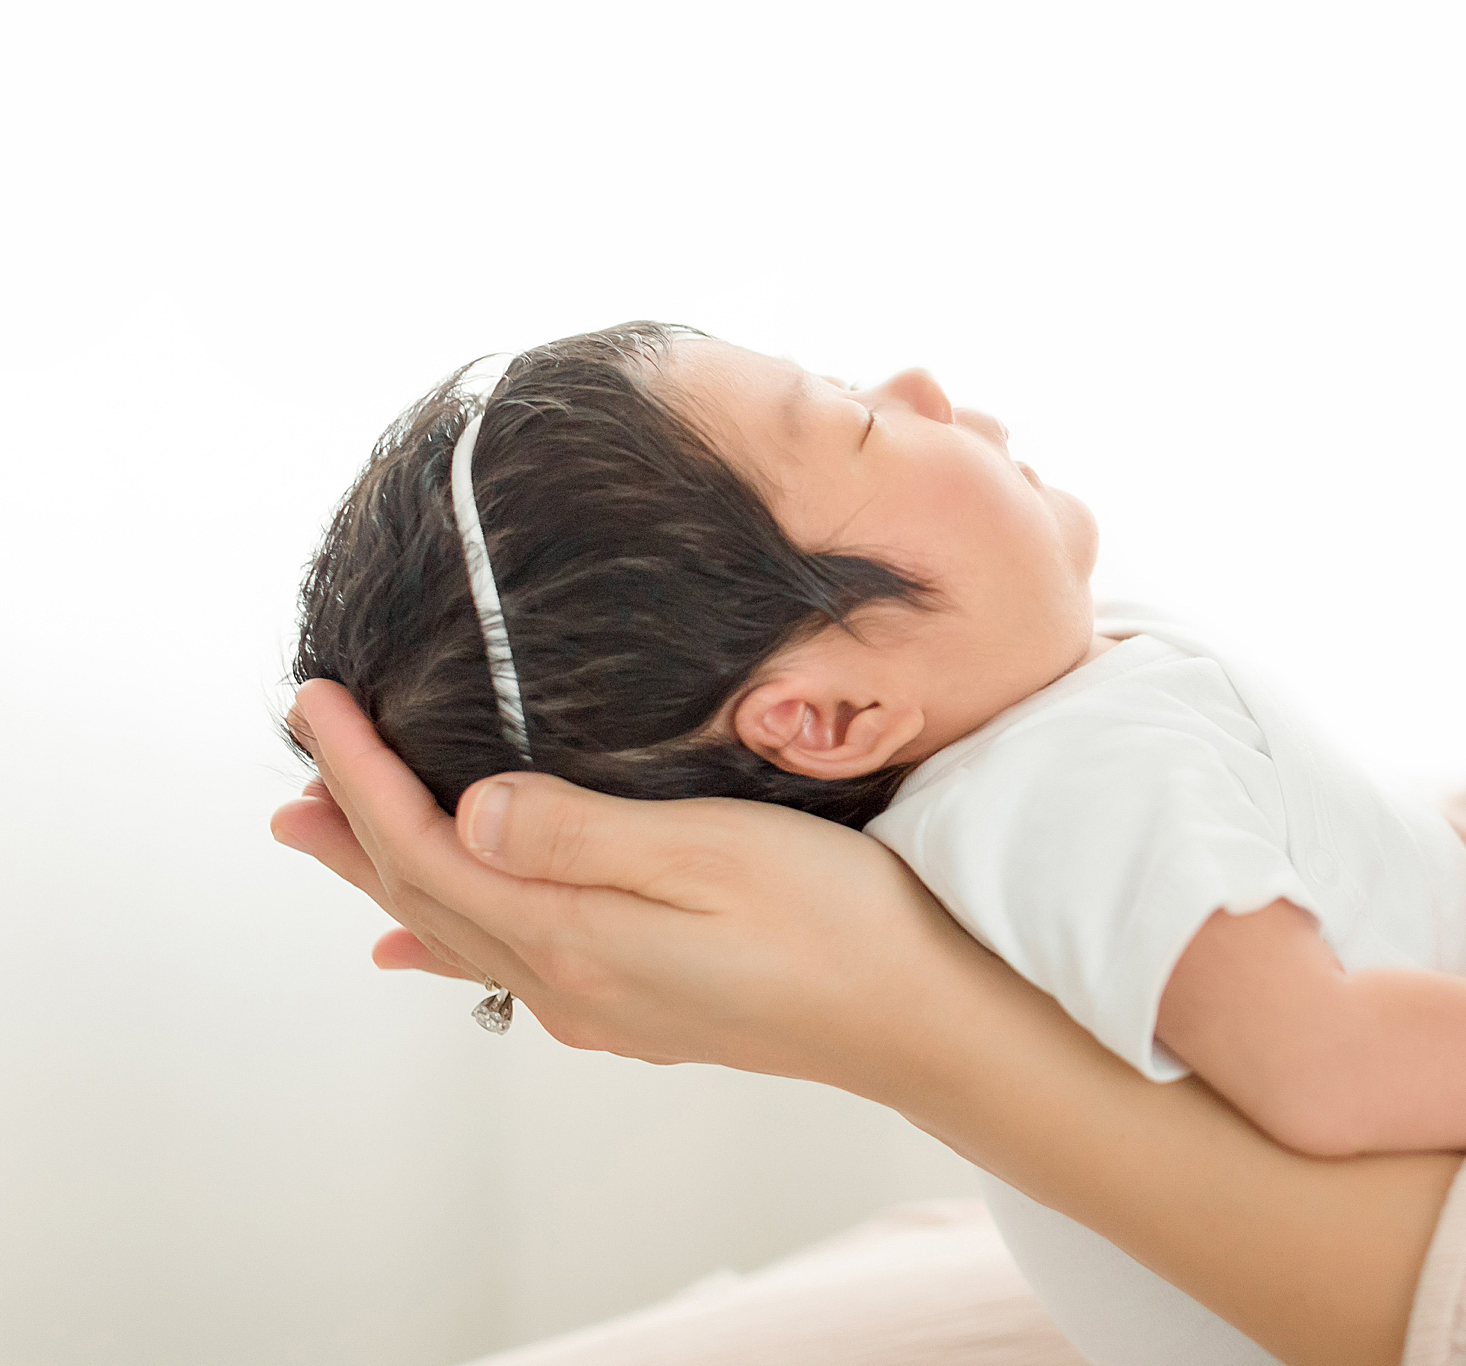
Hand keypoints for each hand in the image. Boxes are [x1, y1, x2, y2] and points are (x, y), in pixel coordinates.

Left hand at [270, 679, 1004, 1101]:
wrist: (923, 1017)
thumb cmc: (841, 923)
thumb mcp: (712, 851)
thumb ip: (583, 833)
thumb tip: (469, 810)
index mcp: (576, 936)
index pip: (430, 844)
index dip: (362, 774)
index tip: (314, 702)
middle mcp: (573, 982)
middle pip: (428, 896)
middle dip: (353, 830)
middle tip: (287, 780)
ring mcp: (607, 1003)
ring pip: (463, 930)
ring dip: (392, 878)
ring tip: (332, 840)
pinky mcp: (645, 1005)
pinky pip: (510, 965)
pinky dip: (451, 937)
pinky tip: (431, 950)